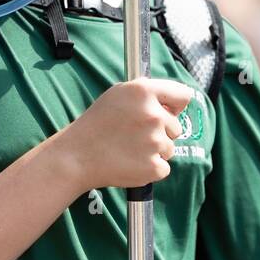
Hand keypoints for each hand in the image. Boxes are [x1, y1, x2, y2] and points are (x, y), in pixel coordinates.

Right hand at [52, 77, 193, 191]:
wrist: (77, 156)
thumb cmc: (97, 124)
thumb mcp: (118, 94)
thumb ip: (147, 93)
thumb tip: (173, 104)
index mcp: (143, 92)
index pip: (183, 95)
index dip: (176, 105)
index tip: (169, 112)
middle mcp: (153, 115)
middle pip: (176, 127)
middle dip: (161, 132)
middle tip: (134, 135)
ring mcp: (155, 142)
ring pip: (169, 148)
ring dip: (154, 151)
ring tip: (128, 149)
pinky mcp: (154, 166)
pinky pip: (163, 167)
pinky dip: (150, 168)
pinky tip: (130, 162)